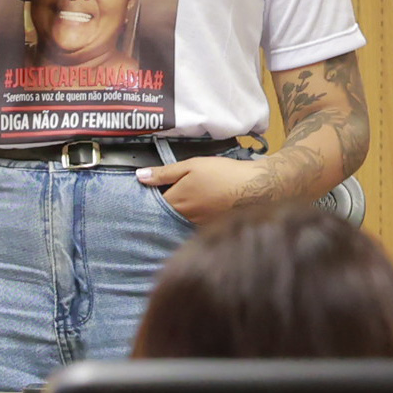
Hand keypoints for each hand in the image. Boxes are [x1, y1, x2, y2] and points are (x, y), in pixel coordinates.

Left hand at [139, 153, 271, 225]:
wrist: (253, 187)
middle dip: (162, 204)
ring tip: (186, 197)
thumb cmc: (222, 173)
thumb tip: (139, 176)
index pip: (153, 202)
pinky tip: (199, 206)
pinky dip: (191, 216)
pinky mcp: (209, 227)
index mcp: (176, 201)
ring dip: (177, 210)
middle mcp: (184, 217)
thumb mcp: (191, 165)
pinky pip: (192, 223)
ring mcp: (196, 225)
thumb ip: (164, 173)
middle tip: (167, 192)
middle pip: (164, 212)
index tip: (154, 186)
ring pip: (178, 218)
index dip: (151, 194)